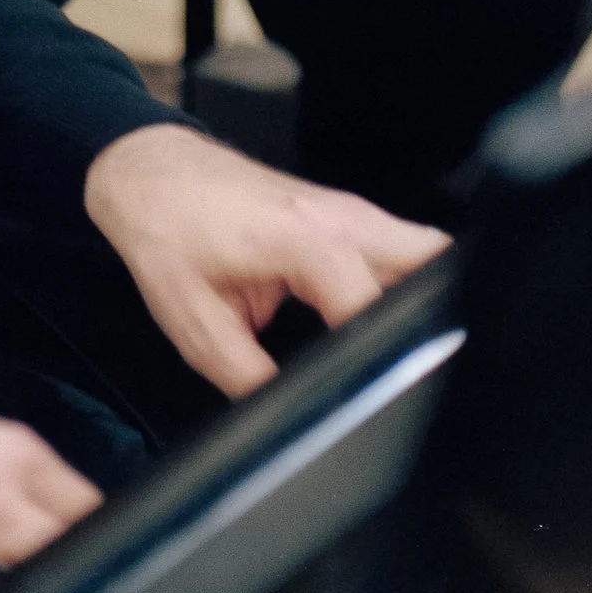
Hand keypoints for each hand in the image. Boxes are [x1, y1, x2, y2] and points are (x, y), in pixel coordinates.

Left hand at [85, 124, 446, 397]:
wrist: (152, 174)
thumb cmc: (167, 235)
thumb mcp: (198, 326)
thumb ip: (250, 378)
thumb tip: (291, 418)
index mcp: (307, 239)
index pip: (378, 308)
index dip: (382, 360)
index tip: (377, 394)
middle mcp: (344, 218)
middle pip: (435, 265)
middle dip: (438, 319)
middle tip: (417, 368)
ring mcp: (352, 211)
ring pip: (428, 253)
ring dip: (426, 299)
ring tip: (405, 350)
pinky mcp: (349, 216)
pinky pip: (402, 249)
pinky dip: (407, 283)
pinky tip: (387, 321)